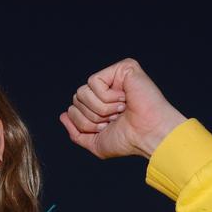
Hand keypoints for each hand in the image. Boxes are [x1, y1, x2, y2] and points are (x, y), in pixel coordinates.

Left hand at [59, 58, 186, 159]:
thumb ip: (76, 132)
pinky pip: (94, 82)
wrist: (148, 135)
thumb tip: (63, 115)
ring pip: (82, 92)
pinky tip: (124, 99)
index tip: (107, 127)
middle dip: (91, 116)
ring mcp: (115, 77)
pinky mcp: (122, 68)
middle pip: (76, 99)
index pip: (73, 109)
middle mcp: (108, 89)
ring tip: (120, 110)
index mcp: (102, 105)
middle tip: (114, 119)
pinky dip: (106, 97)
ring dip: (100, 108)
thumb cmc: (128, 140)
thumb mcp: (95, 143)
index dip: (85, 123)